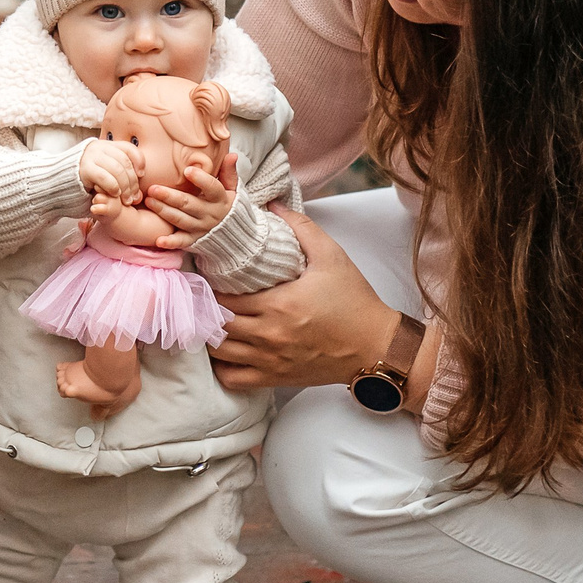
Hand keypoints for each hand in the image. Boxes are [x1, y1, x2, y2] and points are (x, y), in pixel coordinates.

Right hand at [77, 138, 141, 204]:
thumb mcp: (106, 168)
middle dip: (133, 181)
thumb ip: (121, 170)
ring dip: (125, 187)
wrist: (63, 179)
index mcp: (107, 145)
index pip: (129, 148)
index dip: (139, 161)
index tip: (142, 175)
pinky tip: (115, 194)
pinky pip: (105, 177)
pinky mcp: (85, 169)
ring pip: (117, 170)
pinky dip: (113, 187)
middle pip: (125, 162)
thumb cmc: (90, 177)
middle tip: (134, 196)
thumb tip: (140, 180)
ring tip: (126, 199)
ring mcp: (92, 157)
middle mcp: (100, 148)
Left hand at [143, 155, 233, 248]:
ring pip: (181, 220)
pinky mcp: (193, 240)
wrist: (233, 232)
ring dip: (164, 212)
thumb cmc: (225, 202)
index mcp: (220, 199)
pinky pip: (181, 242)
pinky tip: (158, 240)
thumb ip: (228, 172)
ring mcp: (201, 228)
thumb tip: (232, 154)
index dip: (201, 179)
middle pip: (189, 204)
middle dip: (170, 196)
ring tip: (149, 201)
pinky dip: (170, 242)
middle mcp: (210, 214)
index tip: (187, 170)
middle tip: (153, 188)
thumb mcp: (231, 188)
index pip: (212, 188)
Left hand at [209, 205, 403, 389]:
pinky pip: (233, 379)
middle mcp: (269, 335)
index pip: (223, 298)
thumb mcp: (332, 256)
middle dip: (208, 309)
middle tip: (208, 298)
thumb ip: (301, 227)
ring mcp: (270, 360)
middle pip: (216, 324)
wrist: (375, 346)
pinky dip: (223, 367)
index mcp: (278, 305)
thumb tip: (272, 203)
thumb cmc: (354, 300)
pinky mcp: (276, 378)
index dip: (211, 286)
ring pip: (218, 352)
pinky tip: (228, 351)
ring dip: (211, 336)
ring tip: (215, 320)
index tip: (211, 277)